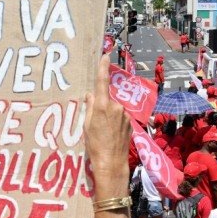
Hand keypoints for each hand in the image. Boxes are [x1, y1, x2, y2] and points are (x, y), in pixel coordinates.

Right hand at [85, 55, 131, 191]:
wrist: (111, 162)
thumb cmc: (94, 145)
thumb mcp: (86, 125)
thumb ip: (89, 107)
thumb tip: (91, 95)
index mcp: (102, 105)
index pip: (102, 81)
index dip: (103, 67)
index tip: (105, 55)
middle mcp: (116, 107)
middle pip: (107, 98)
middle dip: (101, 105)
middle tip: (95, 121)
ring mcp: (125, 115)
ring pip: (114, 109)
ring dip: (108, 115)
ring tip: (102, 132)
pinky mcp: (129, 123)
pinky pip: (119, 117)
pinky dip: (114, 122)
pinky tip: (110, 135)